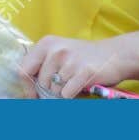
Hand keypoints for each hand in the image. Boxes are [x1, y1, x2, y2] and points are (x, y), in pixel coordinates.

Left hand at [19, 35, 138, 98]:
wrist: (115, 54)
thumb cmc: (83, 58)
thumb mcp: (59, 54)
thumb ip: (41, 67)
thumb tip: (26, 92)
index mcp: (46, 43)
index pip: (23, 70)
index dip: (26, 87)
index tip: (33, 95)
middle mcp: (56, 50)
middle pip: (40, 84)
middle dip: (48, 92)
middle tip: (62, 86)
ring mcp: (70, 60)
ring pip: (53, 91)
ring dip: (62, 93)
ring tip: (74, 81)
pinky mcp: (83, 72)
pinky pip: (66, 95)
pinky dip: (72, 95)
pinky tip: (81, 85)